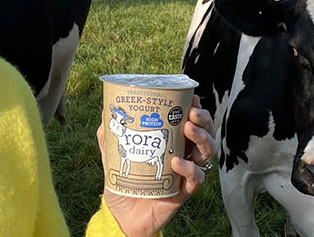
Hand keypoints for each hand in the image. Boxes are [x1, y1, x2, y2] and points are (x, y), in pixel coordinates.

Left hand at [97, 94, 215, 236]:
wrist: (123, 216)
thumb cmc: (124, 184)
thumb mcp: (114, 155)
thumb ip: (110, 134)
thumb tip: (105, 111)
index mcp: (172, 143)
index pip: (191, 121)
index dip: (196, 109)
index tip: (192, 98)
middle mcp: (184, 155)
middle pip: (206, 133)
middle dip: (203, 120)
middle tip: (191, 113)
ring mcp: (186, 173)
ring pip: (207, 152)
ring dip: (202, 138)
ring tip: (188, 129)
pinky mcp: (184, 191)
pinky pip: (197, 178)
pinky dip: (190, 168)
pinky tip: (177, 162)